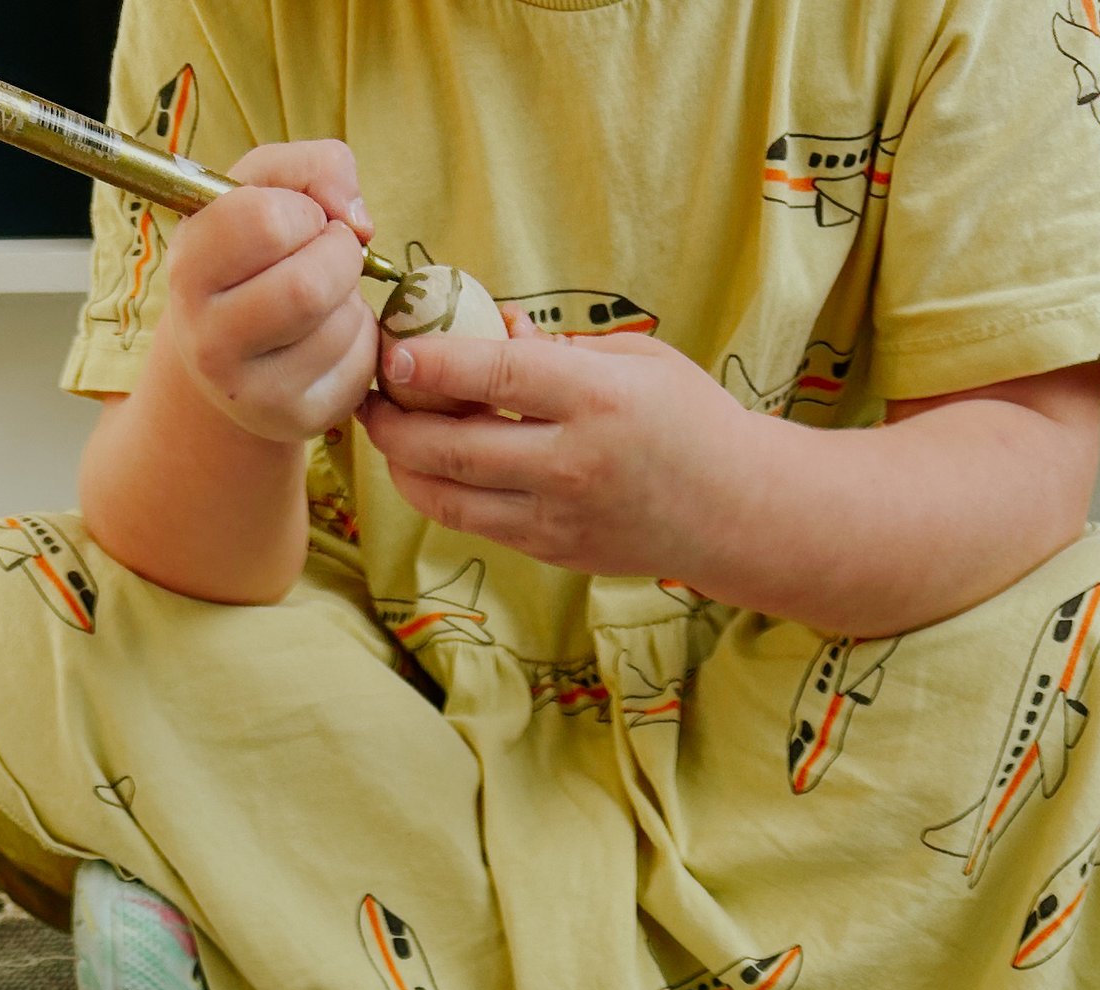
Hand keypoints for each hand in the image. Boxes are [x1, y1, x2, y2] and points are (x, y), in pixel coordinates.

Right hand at [164, 140, 381, 444]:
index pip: (264, 222)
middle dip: (340, 254)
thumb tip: (359, 221)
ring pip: (342, 325)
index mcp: (189, 269)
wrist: (227, 355)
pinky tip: (332, 334)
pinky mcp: (297, 421)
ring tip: (325, 296)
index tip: (300, 218)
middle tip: (331, 251)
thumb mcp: (262, 190)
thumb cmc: (250, 256)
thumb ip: (313, 168)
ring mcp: (251, 393)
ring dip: (352, 297)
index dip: (303, 210)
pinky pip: (361, 365)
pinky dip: (363, 337)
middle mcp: (208, 341)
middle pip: (308, 286)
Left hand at [362, 324, 762, 579]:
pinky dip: (440, 492)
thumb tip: (489, 328)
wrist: (734, 511)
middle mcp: (571, 464)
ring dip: (404, 466)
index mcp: (596, 400)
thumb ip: (559, 349)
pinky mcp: (550, 551)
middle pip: (453, 449)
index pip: (494, 379)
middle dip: (394, 423)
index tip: (391, 352)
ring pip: (451, 498)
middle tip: (366, 394)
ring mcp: (557, 517)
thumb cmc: (688, 419)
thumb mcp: (637, 360)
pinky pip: (475, 521)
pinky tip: (426, 464)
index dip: (430, 367)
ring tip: (386, 431)